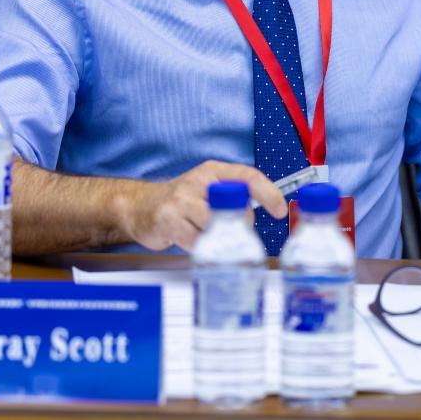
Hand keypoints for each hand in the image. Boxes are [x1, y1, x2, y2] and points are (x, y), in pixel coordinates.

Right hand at [118, 161, 285, 251]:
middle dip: (239, 223)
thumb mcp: (209, 189)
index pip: (247, 176)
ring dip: (218, 237)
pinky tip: (193, 241)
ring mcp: (181, 200)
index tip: (280, 210)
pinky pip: (197, 242)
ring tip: (208, 236)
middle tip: (230, 230)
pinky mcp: (168, 220)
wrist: (140, 207)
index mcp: (212, 171)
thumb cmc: (182, 201)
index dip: (268, 193)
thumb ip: (234, 196)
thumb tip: (268, 209)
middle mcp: (197, 181)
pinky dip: (201, 248)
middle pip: (235, 206)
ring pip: (216, 226)